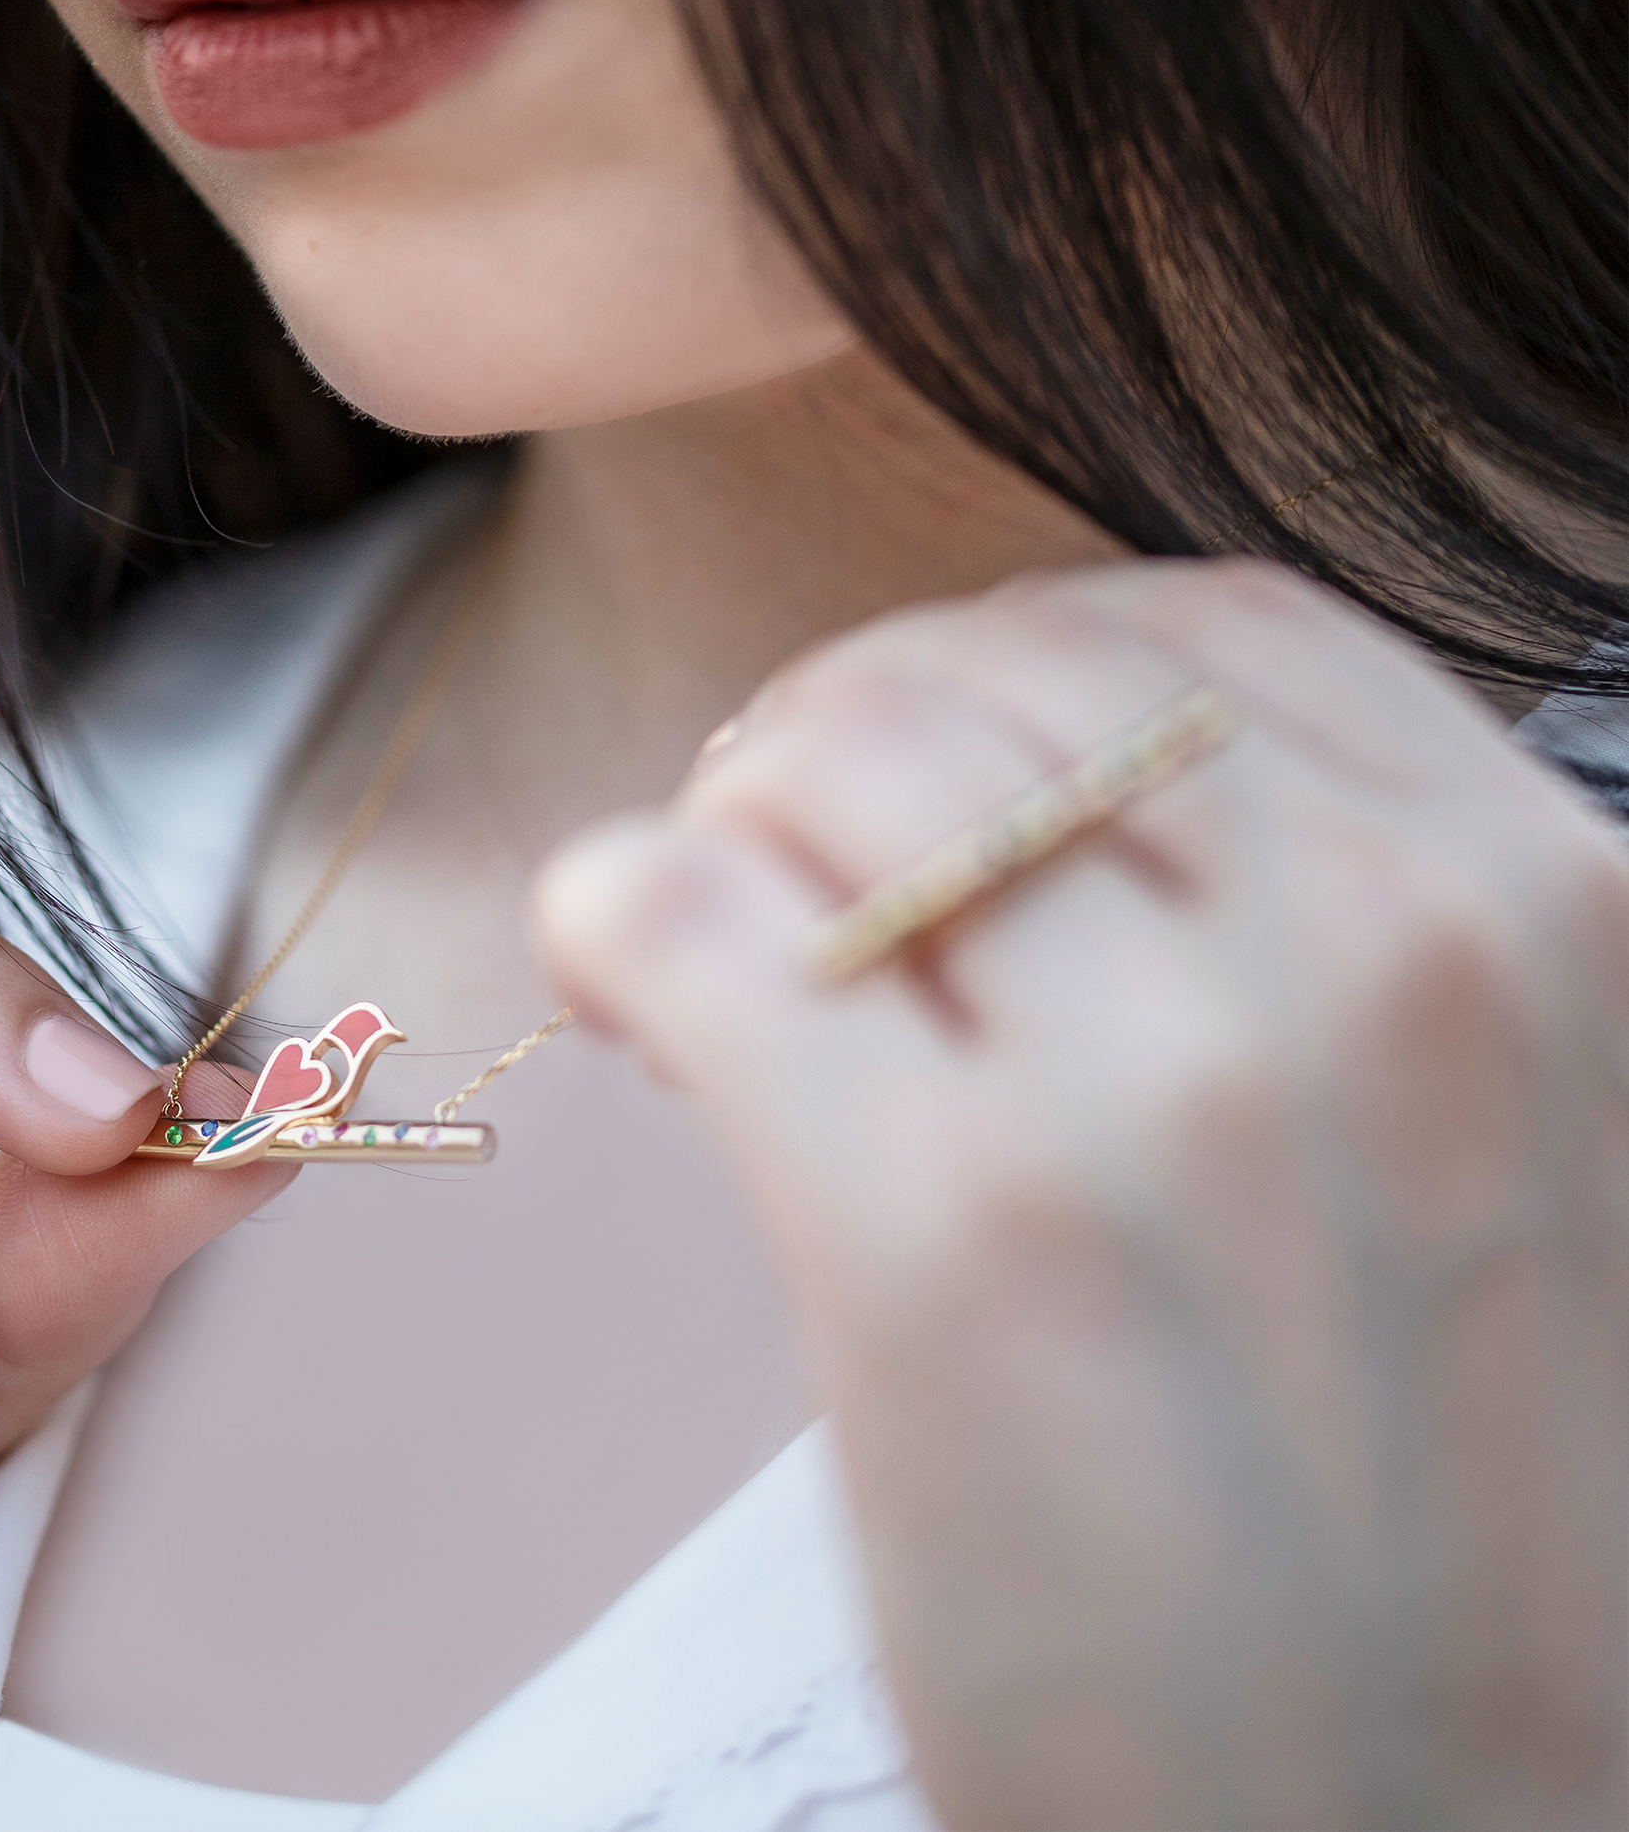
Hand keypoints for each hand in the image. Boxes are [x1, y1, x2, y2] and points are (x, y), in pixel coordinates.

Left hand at [538, 560, 1628, 1829]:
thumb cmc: (1461, 1522)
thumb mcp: (1515, 1152)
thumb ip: (1333, 933)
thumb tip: (1043, 779)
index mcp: (1536, 913)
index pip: (1191, 627)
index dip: (1013, 661)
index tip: (926, 766)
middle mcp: (1368, 959)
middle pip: (975, 678)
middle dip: (839, 737)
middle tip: (780, 861)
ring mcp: (1157, 1094)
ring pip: (825, 760)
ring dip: (723, 819)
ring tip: (711, 947)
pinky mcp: (936, 1241)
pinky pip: (687, 913)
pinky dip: (613, 911)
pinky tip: (624, 990)